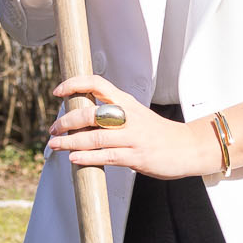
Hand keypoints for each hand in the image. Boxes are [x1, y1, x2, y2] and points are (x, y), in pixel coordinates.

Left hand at [46, 75, 221, 178]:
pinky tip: (74, 158)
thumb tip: (83, 122)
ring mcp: (133, 136)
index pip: (97, 83)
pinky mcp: (136, 156)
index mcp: (127, 102)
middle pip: (90, 112)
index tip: (58, 91)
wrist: (189, 147)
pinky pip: (107, 156)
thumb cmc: (160, 134)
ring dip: (70, 141)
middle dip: (66, 121)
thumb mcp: (137, 115)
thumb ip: (114, 115)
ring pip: (94, 137)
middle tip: (53, 128)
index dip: (75, 84)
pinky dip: (87, 157)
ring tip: (55, 144)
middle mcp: (129, 116)